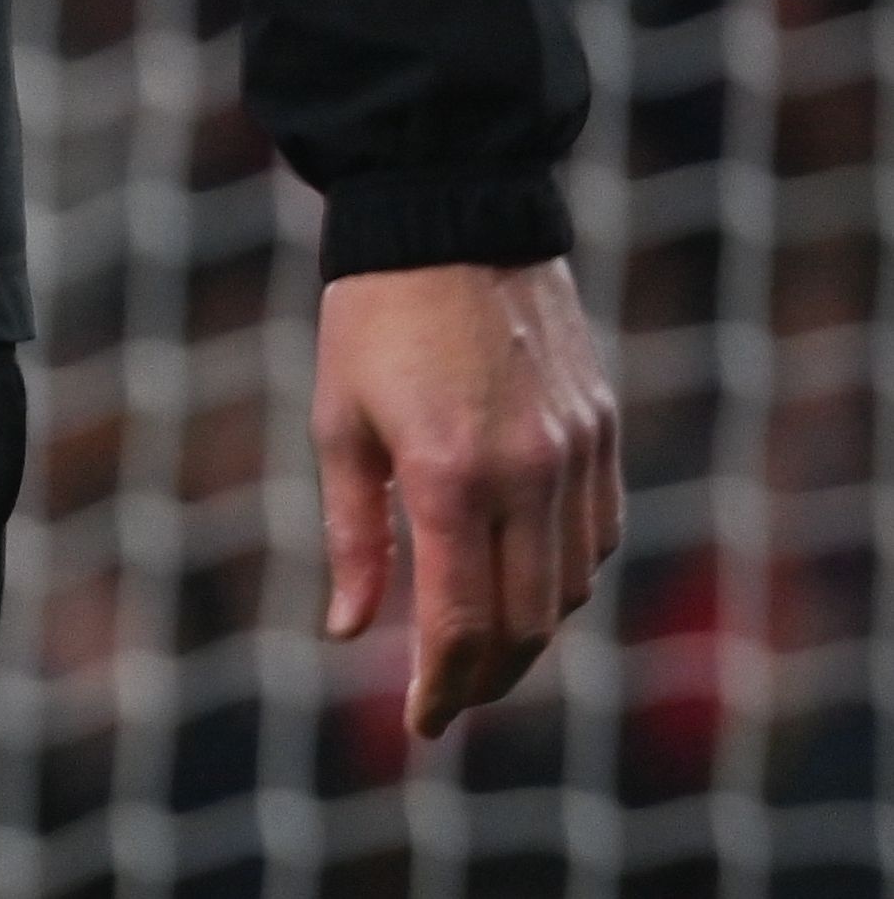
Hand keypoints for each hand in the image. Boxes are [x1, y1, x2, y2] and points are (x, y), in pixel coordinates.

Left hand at [314, 256, 619, 734]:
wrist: (449, 217)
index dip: (441, 686)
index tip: (418, 722)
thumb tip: (345, 631)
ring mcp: (575, 452)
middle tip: (449, 701)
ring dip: (529, 634)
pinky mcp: (601, 429)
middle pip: (524, 622)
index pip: (459, 621)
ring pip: (570, 588)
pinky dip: (564, 577)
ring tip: (481, 653)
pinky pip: (597, 536)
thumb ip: (353, 536)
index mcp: (448, 474)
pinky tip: (526, 584)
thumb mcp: (338, 423)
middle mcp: (526, 473)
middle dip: (486, 677)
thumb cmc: (369, 320)